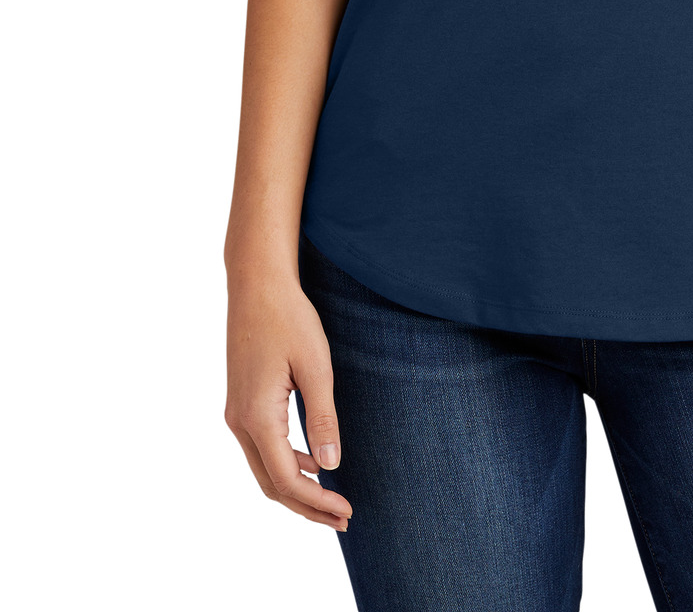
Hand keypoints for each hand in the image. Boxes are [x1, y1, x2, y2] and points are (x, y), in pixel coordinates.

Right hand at [225, 270, 352, 531]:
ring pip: (264, 469)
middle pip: (271, 484)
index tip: (347, 511)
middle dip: (306, 506)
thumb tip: (331, 467)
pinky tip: (314, 460)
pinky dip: (286, 464)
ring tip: (332, 498)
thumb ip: (322, 418)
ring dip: (296, 488)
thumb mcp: (315, 366)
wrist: (256, 284)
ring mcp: (236, 414)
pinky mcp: (241, 403)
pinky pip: (261, 448)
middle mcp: (239, 422)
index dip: (317, 503)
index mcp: (257, 417)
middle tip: (343, 518)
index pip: (287, 480)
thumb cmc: (289, 318)